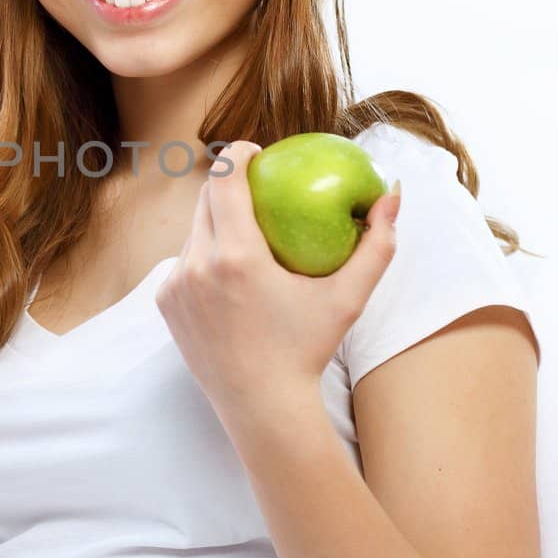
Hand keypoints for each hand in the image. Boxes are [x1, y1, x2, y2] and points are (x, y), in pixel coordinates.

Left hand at [154, 140, 402, 416]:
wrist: (261, 406)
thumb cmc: (308, 349)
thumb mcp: (347, 299)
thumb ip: (376, 246)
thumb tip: (393, 196)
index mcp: (236, 256)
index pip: (224, 179)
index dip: (236, 153)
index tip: (255, 151)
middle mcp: (197, 265)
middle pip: (204, 199)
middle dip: (226, 183)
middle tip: (254, 183)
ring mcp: (175, 284)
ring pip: (193, 231)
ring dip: (215, 221)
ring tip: (243, 223)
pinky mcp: (165, 302)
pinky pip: (184, 263)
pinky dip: (204, 256)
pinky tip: (228, 265)